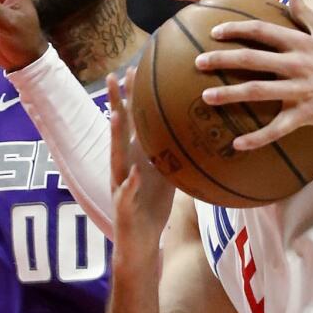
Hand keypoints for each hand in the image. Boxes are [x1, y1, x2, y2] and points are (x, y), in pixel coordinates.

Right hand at [109, 69, 174, 243]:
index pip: (132, 122)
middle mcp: (124, 166)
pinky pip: (126, 193)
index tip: (135, 70)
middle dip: (118, 103)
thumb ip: (173, 152)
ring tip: (116, 115)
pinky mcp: (123, 207)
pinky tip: (133, 174)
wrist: (141, 242)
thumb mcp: (166, 175)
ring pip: (116, 157)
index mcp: (136, 157)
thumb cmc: (153, 207)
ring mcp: (120, 185)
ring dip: (115, 136)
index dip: (131, 97)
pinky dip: (129, 184)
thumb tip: (196, 131)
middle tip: (118, 77)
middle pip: (119, 131)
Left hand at [195, 0, 312, 149]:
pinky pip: (277, 129)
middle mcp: (297, 64)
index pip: (262, 31)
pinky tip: (237, 144)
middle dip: (222, 59)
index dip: (237, 30)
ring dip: (229, 94)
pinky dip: (256, 138)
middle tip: (198, 61)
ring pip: (257, 92)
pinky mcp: (307, 114)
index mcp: (301, 43)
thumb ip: (307, 13)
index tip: (215, 31)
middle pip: (251, 59)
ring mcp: (301, 90)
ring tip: (206, 97)